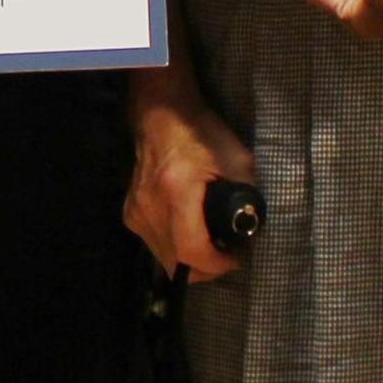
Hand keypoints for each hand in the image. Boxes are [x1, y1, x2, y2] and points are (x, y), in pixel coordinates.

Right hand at [123, 81, 255, 280]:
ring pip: (165, 259)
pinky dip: (175, 247)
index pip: (192, 251)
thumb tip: (252, 228)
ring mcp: (136, 212)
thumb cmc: (201, 133)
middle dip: (207, 268)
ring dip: (190, 260)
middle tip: (227, 254)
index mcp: (177, 192)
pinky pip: (155, 245)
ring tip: (211, 244)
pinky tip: (190, 232)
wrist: (160, 115)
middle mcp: (151, 208)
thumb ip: (247, 197)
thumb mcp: (237, 160)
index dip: (217, 264)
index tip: (236, 257)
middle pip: (177, 264)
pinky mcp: (130, 213)